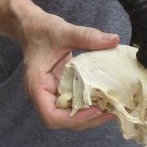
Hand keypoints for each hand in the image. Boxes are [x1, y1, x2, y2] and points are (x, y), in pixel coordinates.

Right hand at [19, 9, 119, 129]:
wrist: (33, 26)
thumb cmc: (42, 30)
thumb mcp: (64, 31)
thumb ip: (87, 36)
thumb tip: (114, 40)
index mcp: (38, 86)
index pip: (52, 116)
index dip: (75, 118)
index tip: (96, 110)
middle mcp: (44, 94)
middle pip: (64, 120)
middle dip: (88, 119)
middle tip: (112, 110)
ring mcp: (54, 92)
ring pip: (71, 113)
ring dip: (91, 114)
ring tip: (112, 107)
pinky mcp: (63, 87)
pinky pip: (75, 101)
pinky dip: (90, 102)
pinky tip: (105, 95)